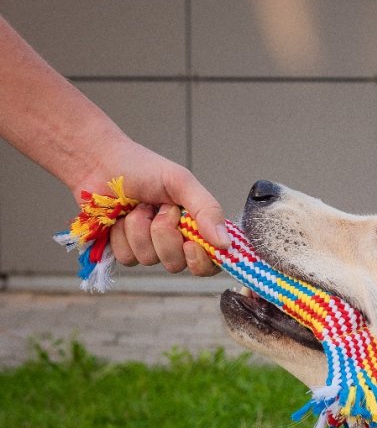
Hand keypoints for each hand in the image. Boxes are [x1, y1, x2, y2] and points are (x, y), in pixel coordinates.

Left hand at [76, 137, 229, 276]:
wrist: (99, 163)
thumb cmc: (141, 167)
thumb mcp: (181, 182)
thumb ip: (207, 210)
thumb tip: (226, 243)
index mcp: (194, 225)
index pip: (210, 261)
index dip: (203, 260)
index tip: (191, 243)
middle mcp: (174, 241)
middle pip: (177, 264)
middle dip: (165, 237)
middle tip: (159, 210)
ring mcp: (148, 247)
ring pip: (149, 260)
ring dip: (140, 231)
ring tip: (135, 207)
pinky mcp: (124, 250)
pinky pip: (127, 258)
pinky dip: (122, 235)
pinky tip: (119, 217)